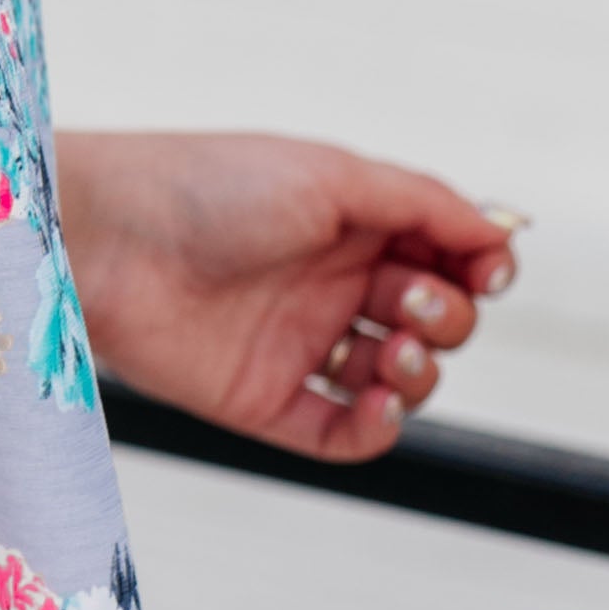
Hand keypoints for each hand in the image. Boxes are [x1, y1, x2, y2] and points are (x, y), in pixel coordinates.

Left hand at [52, 130, 520, 464]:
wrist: (106, 238)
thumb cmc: (207, 188)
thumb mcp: (331, 176)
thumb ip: (422, 203)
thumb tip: (502, 230)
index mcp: (350, 224)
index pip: (446, 256)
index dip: (479, 267)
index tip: (487, 268)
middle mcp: (330, 284)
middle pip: (436, 318)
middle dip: (451, 315)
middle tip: (414, 299)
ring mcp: (298, 344)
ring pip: (399, 379)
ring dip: (423, 373)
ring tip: (398, 351)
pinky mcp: (263, 399)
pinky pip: (341, 434)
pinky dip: (377, 429)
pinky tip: (380, 405)